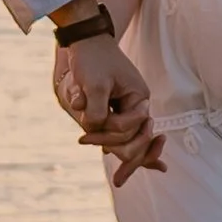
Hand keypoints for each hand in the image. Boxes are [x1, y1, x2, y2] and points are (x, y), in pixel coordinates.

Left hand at [52, 28, 164, 184]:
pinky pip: (121, 131)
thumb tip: (94, 134)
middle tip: (118, 182)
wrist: (86, 39)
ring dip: (120, 153)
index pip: (129, 129)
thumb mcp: (93, 86)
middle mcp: (138, 104)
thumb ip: (97, 113)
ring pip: (128, 138)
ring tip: (121, 179)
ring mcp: (129, 106)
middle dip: (126, 159)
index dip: (107, 137)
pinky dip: (119, 146)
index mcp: (139, 98)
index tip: (82, 139)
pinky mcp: (117, 106)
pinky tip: (121, 161)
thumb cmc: (92, 59)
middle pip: (134, 139)